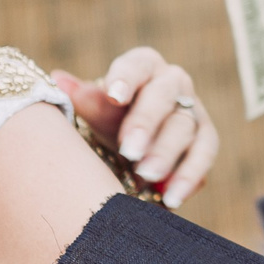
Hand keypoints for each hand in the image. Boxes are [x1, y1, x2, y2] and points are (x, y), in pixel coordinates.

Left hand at [54, 46, 217, 207]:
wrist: (133, 143)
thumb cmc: (109, 118)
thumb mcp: (94, 109)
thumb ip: (83, 99)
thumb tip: (58, 82)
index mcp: (143, 65)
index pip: (137, 65)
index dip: (126, 78)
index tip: (113, 95)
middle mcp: (173, 82)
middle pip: (164, 97)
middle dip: (146, 123)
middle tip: (130, 150)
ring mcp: (193, 110)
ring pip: (185, 127)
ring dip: (166, 153)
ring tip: (147, 176)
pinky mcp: (206, 139)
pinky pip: (204, 155)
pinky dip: (188, 177)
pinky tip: (171, 198)